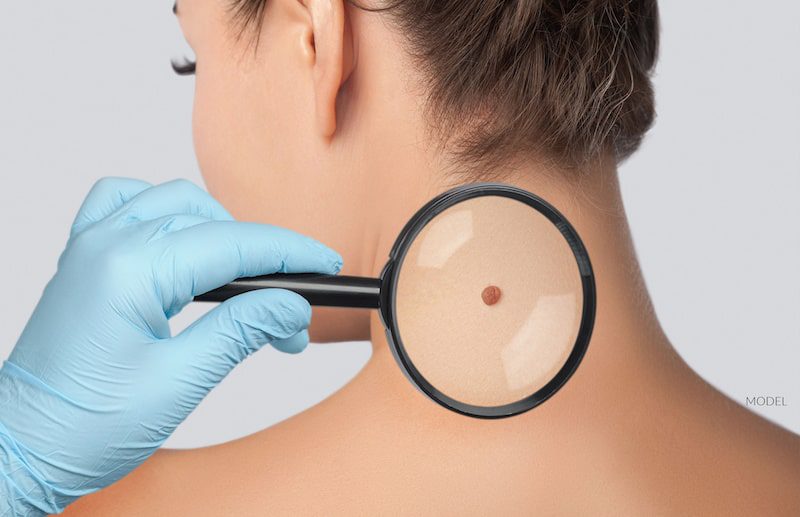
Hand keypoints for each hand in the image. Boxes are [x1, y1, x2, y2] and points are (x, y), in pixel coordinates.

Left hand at [0, 178, 341, 514]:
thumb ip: (241, 331)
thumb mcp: (179, 383)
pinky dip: (165, 212)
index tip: (326, 267)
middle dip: (263, 258)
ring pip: (174, 202)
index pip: (233, 244)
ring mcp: (91, 245)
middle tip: (287, 312)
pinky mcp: (85, 258)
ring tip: (242, 279)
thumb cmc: (84, 427)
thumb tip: (291, 306)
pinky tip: (181, 241)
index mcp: (130, 270)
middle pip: (212, 223)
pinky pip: (126, 203)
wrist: (22, 448)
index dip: (290, 254)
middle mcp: (108, 244)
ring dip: (220, 230)